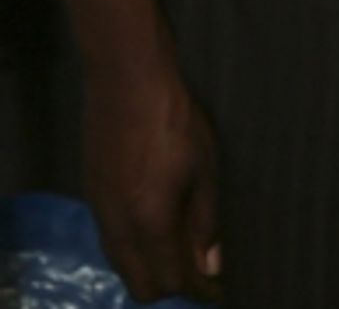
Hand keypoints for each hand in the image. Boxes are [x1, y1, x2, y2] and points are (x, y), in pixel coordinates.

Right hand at [83, 54, 221, 302]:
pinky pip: (110, 241)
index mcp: (150, 224)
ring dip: (147, 268)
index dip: (196, 289)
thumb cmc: (176, 120)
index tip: (216, 285)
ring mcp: (100, 212)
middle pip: (140, 284)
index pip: (170, 281)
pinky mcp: (92, 194)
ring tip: (176, 249)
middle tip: (196, 270)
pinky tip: (151, 226)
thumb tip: (210, 266)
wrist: (127, 82)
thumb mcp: (204, 168)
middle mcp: (119, 228)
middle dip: (169, 286)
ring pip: (122, 264)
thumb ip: (205, 221)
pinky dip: (131, 248)